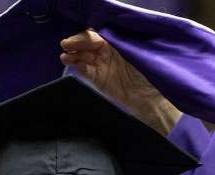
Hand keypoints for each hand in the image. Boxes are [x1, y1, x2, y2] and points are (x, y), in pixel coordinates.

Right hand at [60, 29, 181, 135]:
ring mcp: (102, 65)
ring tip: (64, 55)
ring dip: (73, 54)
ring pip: (84, 56)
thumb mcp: (136, 56)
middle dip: (77, 43)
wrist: (149, 99)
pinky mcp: (98, 78)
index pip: (99, 35)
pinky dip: (76, 65)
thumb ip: (120, 46)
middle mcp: (109, 52)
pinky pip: (85, 69)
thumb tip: (104, 36)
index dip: (87, 35)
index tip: (79, 36)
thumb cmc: (148, 75)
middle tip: (66, 44)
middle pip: (89, 44)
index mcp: (118, 43)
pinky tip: (68, 61)